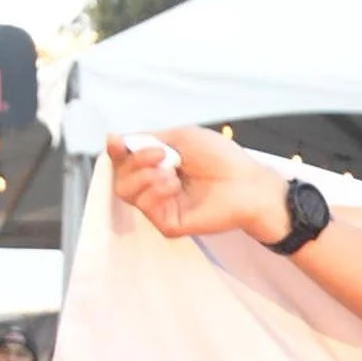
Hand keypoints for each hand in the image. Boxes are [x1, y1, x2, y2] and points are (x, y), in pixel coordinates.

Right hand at [106, 127, 285, 246]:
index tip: (116, 143)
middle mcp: (155, 186)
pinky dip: (156, 191)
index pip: (123, 161)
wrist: (247, 182)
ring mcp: (161, 206)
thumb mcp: (181, 137)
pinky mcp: (168, 223)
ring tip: (172, 172)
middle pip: (119, 177)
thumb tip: (114, 139)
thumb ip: (147, 139)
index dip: (115, 151)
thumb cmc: (222, 158)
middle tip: (159, 155)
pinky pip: (145, 207)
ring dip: (145, 176)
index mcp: (157, 165)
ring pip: (126, 192)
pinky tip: (175, 186)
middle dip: (134, 162)